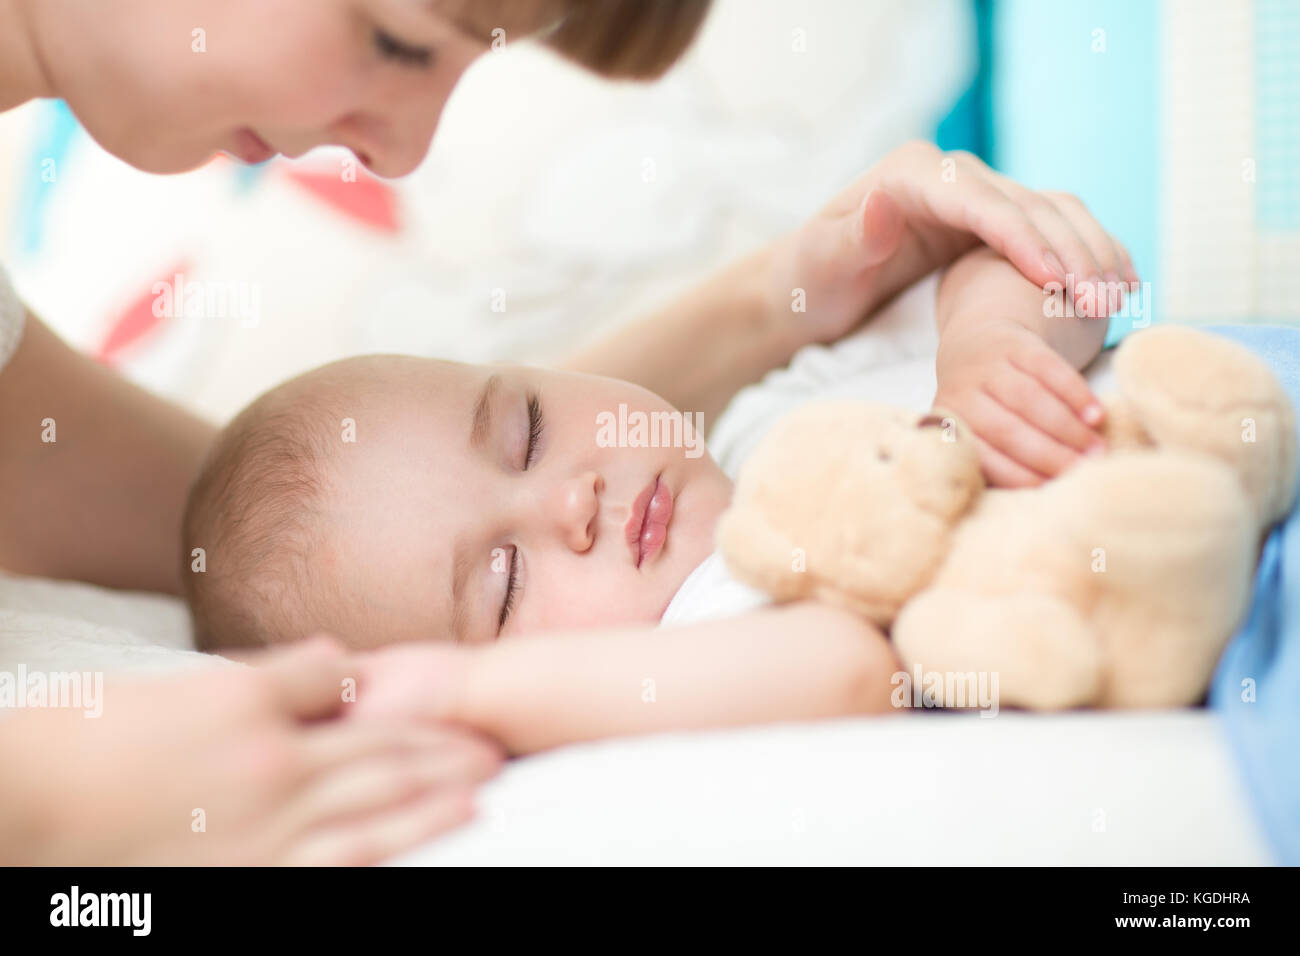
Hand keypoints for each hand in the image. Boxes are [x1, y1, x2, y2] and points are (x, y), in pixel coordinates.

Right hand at [0, 636, 501, 864]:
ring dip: (438, 788)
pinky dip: (398, 845)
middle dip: (440, 739)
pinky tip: (436, 835)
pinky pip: (345, 860)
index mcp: (246, 704)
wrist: (22, 809)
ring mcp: (268, 823)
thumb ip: (252, 680)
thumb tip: (325, 667)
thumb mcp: (167, 688)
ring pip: (377, 798)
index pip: (336, 681)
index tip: (424, 689)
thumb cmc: (81, 744)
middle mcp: (271, 761)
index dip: (384, 684)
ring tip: (485, 780)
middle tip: (492, 737)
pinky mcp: (257, 875)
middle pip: (378, 742)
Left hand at [766, 141, 1136, 346]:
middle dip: (1070, 253)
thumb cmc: (811, 278)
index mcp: (913, 174)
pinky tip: (1116, 286)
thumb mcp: (821, 262)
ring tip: (1119, 299)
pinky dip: (1084, 254)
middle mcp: (952, 175)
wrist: (811, 284)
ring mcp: (975, 195)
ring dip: (1089, 254)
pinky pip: (1050, 229)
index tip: (1057, 281)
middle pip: (1027, 205)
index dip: (1025, 239)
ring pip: (1051, 213)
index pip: (982, 202)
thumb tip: (883, 202)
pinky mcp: (990, 222)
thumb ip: (852, 237)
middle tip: (1103, 303)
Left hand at [934, 318, 1105, 487]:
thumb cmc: (984, 406)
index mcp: (951, 425)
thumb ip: (996, 458)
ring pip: (1029, 399)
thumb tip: (1041, 490)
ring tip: (1096, 448)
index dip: (1019, 475)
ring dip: (1067, 428)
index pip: (985, 457)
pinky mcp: (1015, 344)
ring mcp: (989, 367)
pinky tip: (1096, 414)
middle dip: (1050, 454)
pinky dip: (1075, 394)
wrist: (976, 343)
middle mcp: (963, 394)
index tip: (1052, 489)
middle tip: (1084, 470)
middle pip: (1008, 430)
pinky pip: (1048, 369)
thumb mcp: (975, 431)